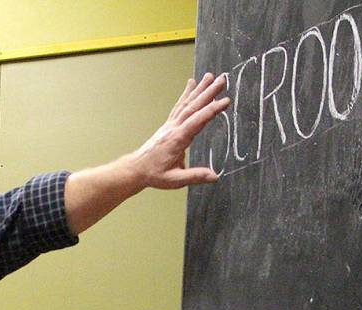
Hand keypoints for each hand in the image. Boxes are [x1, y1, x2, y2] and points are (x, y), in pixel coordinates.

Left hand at [63, 73, 230, 234]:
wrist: (136, 169)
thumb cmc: (154, 175)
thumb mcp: (174, 180)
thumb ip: (194, 177)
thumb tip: (214, 176)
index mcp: (177, 140)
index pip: (197, 121)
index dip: (211, 111)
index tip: (225, 102)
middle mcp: (173, 128)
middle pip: (193, 107)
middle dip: (208, 93)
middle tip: (222, 80)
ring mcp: (170, 125)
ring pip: (186, 103)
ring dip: (199, 89)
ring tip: (210, 76)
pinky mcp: (168, 125)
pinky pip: (179, 106)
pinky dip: (186, 94)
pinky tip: (192, 84)